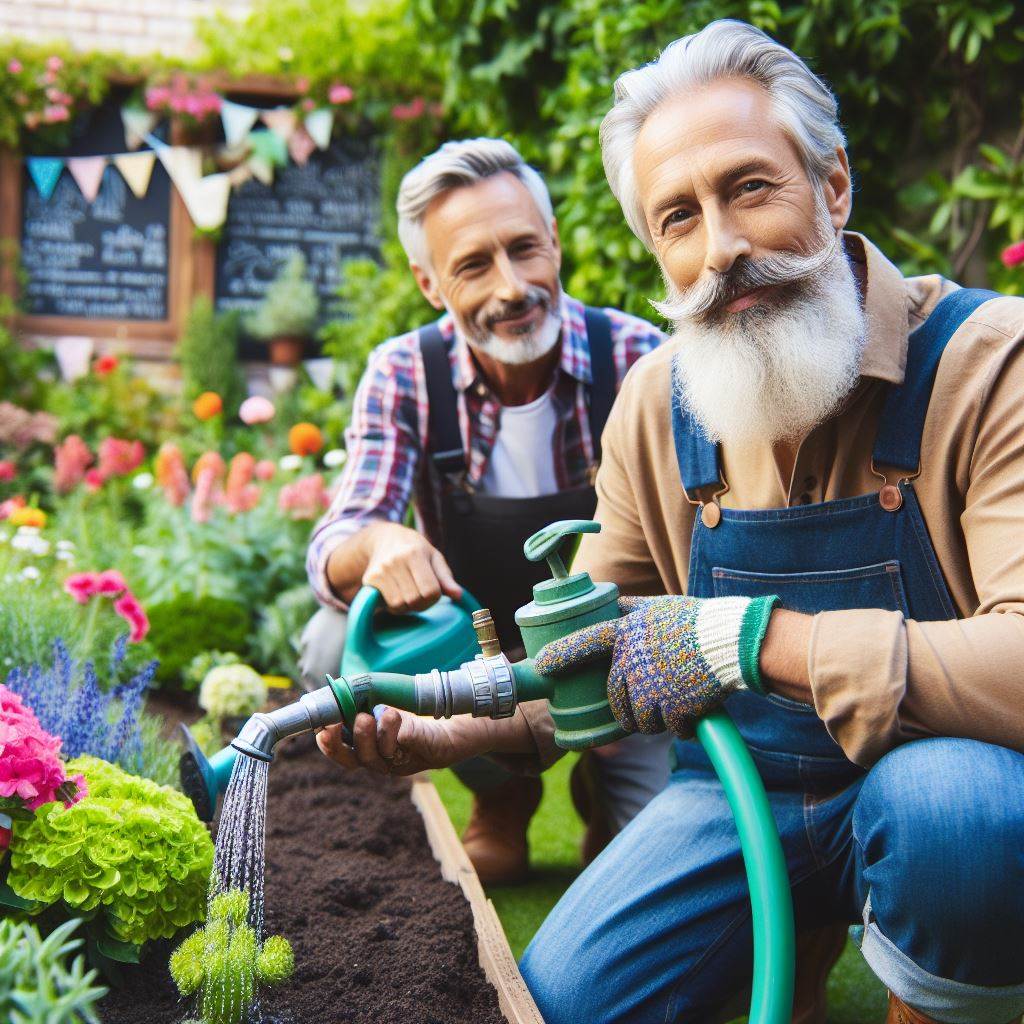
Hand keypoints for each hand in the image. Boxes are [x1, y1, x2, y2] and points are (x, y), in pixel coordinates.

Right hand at [317, 707, 474, 776]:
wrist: (445, 728)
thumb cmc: (407, 717)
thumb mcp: (380, 707)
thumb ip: (361, 703)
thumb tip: (341, 687)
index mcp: (361, 747)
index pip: (337, 751)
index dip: (327, 743)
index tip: (322, 726)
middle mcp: (376, 759)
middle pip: (353, 760)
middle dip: (346, 742)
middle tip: (349, 721)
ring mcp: (396, 761)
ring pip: (377, 756)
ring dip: (376, 734)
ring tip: (381, 713)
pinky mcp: (418, 755)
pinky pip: (404, 746)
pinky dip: (399, 731)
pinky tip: (398, 717)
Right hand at [361, 523, 461, 612]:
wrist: (385, 539)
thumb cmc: (416, 550)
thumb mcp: (434, 558)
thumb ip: (446, 578)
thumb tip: (458, 596)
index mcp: (415, 554)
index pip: (430, 591)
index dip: (435, 597)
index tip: (433, 592)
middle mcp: (395, 561)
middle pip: (415, 600)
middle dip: (422, 603)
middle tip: (421, 595)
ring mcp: (380, 571)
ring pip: (400, 605)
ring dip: (408, 606)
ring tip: (409, 593)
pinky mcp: (370, 580)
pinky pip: (388, 605)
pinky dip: (396, 606)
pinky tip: (398, 595)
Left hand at [534, 594, 777, 736]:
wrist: (733, 640)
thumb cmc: (696, 621)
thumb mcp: (657, 607)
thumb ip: (630, 609)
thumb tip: (610, 600)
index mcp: (627, 632)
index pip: (584, 642)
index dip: (561, 654)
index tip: (541, 665)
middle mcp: (632, 660)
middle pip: (616, 699)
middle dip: (630, 708)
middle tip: (653, 702)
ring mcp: (651, 686)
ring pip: (640, 720)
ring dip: (656, 720)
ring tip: (677, 703)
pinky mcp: (673, 707)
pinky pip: (671, 728)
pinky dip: (684, 726)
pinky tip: (696, 710)